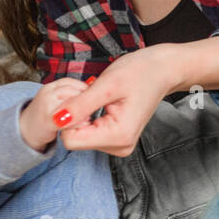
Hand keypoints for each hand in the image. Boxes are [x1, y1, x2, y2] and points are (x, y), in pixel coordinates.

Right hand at [19, 78, 89, 152]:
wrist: (25, 130)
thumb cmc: (45, 116)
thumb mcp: (56, 100)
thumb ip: (72, 95)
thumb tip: (93, 90)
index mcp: (51, 86)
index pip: (73, 82)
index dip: (86, 91)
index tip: (94, 99)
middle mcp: (48, 92)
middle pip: (74, 91)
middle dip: (87, 100)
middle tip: (94, 110)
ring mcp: (47, 105)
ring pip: (72, 103)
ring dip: (84, 111)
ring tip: (88, 119)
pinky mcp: (48, 120)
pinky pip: (68, 118)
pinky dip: (78, 122)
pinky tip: (83, 125)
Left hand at [53, 46, 181, 156]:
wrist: (162, 70)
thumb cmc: (140, 72)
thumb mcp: (106, 85)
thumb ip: (80, 105)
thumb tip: (55, 119)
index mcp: (118, 136)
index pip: (71, 139)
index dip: (69, 116)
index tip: (82, 96)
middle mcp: (119, 147)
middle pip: (75, 139)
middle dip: (77, 115)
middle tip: (93, 94)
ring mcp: (118, 145)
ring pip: (80, 136)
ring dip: (83, 115)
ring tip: (100, 97)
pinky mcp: (116, 140)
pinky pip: (89, 133)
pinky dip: (89, 117)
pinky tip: (102, 103)